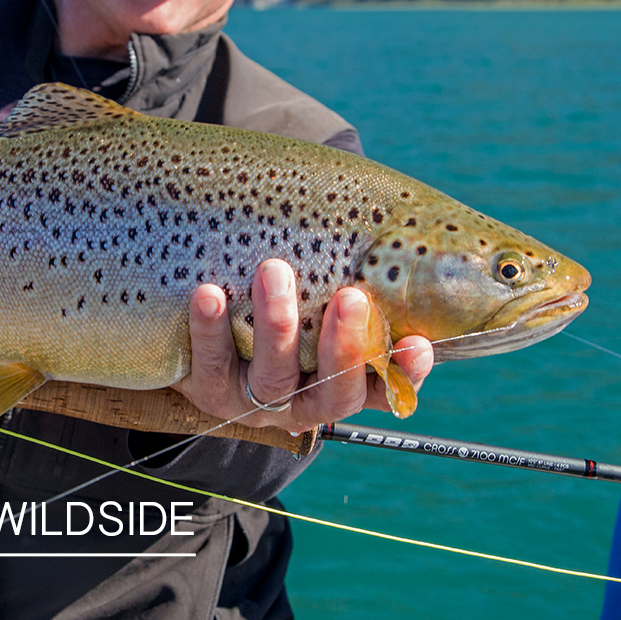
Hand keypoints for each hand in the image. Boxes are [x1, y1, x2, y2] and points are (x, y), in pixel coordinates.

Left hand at [171, 259, 432, 433]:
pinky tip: (209, 294)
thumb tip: (383, 216)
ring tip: (273, 271)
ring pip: (273, 377)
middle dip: (344, 345)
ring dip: (277, 325)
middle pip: (334, 388)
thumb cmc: (279, 306)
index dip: (405, 373)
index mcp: (343, 384)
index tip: (417, 343)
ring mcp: (257, 403)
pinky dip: (211, 330)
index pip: (387, 387)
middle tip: (351, 296)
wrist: (204, 343)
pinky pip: (210, 366)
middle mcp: (306, 402)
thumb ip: (344, 274)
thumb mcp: (316, 299)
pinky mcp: (209, 393)